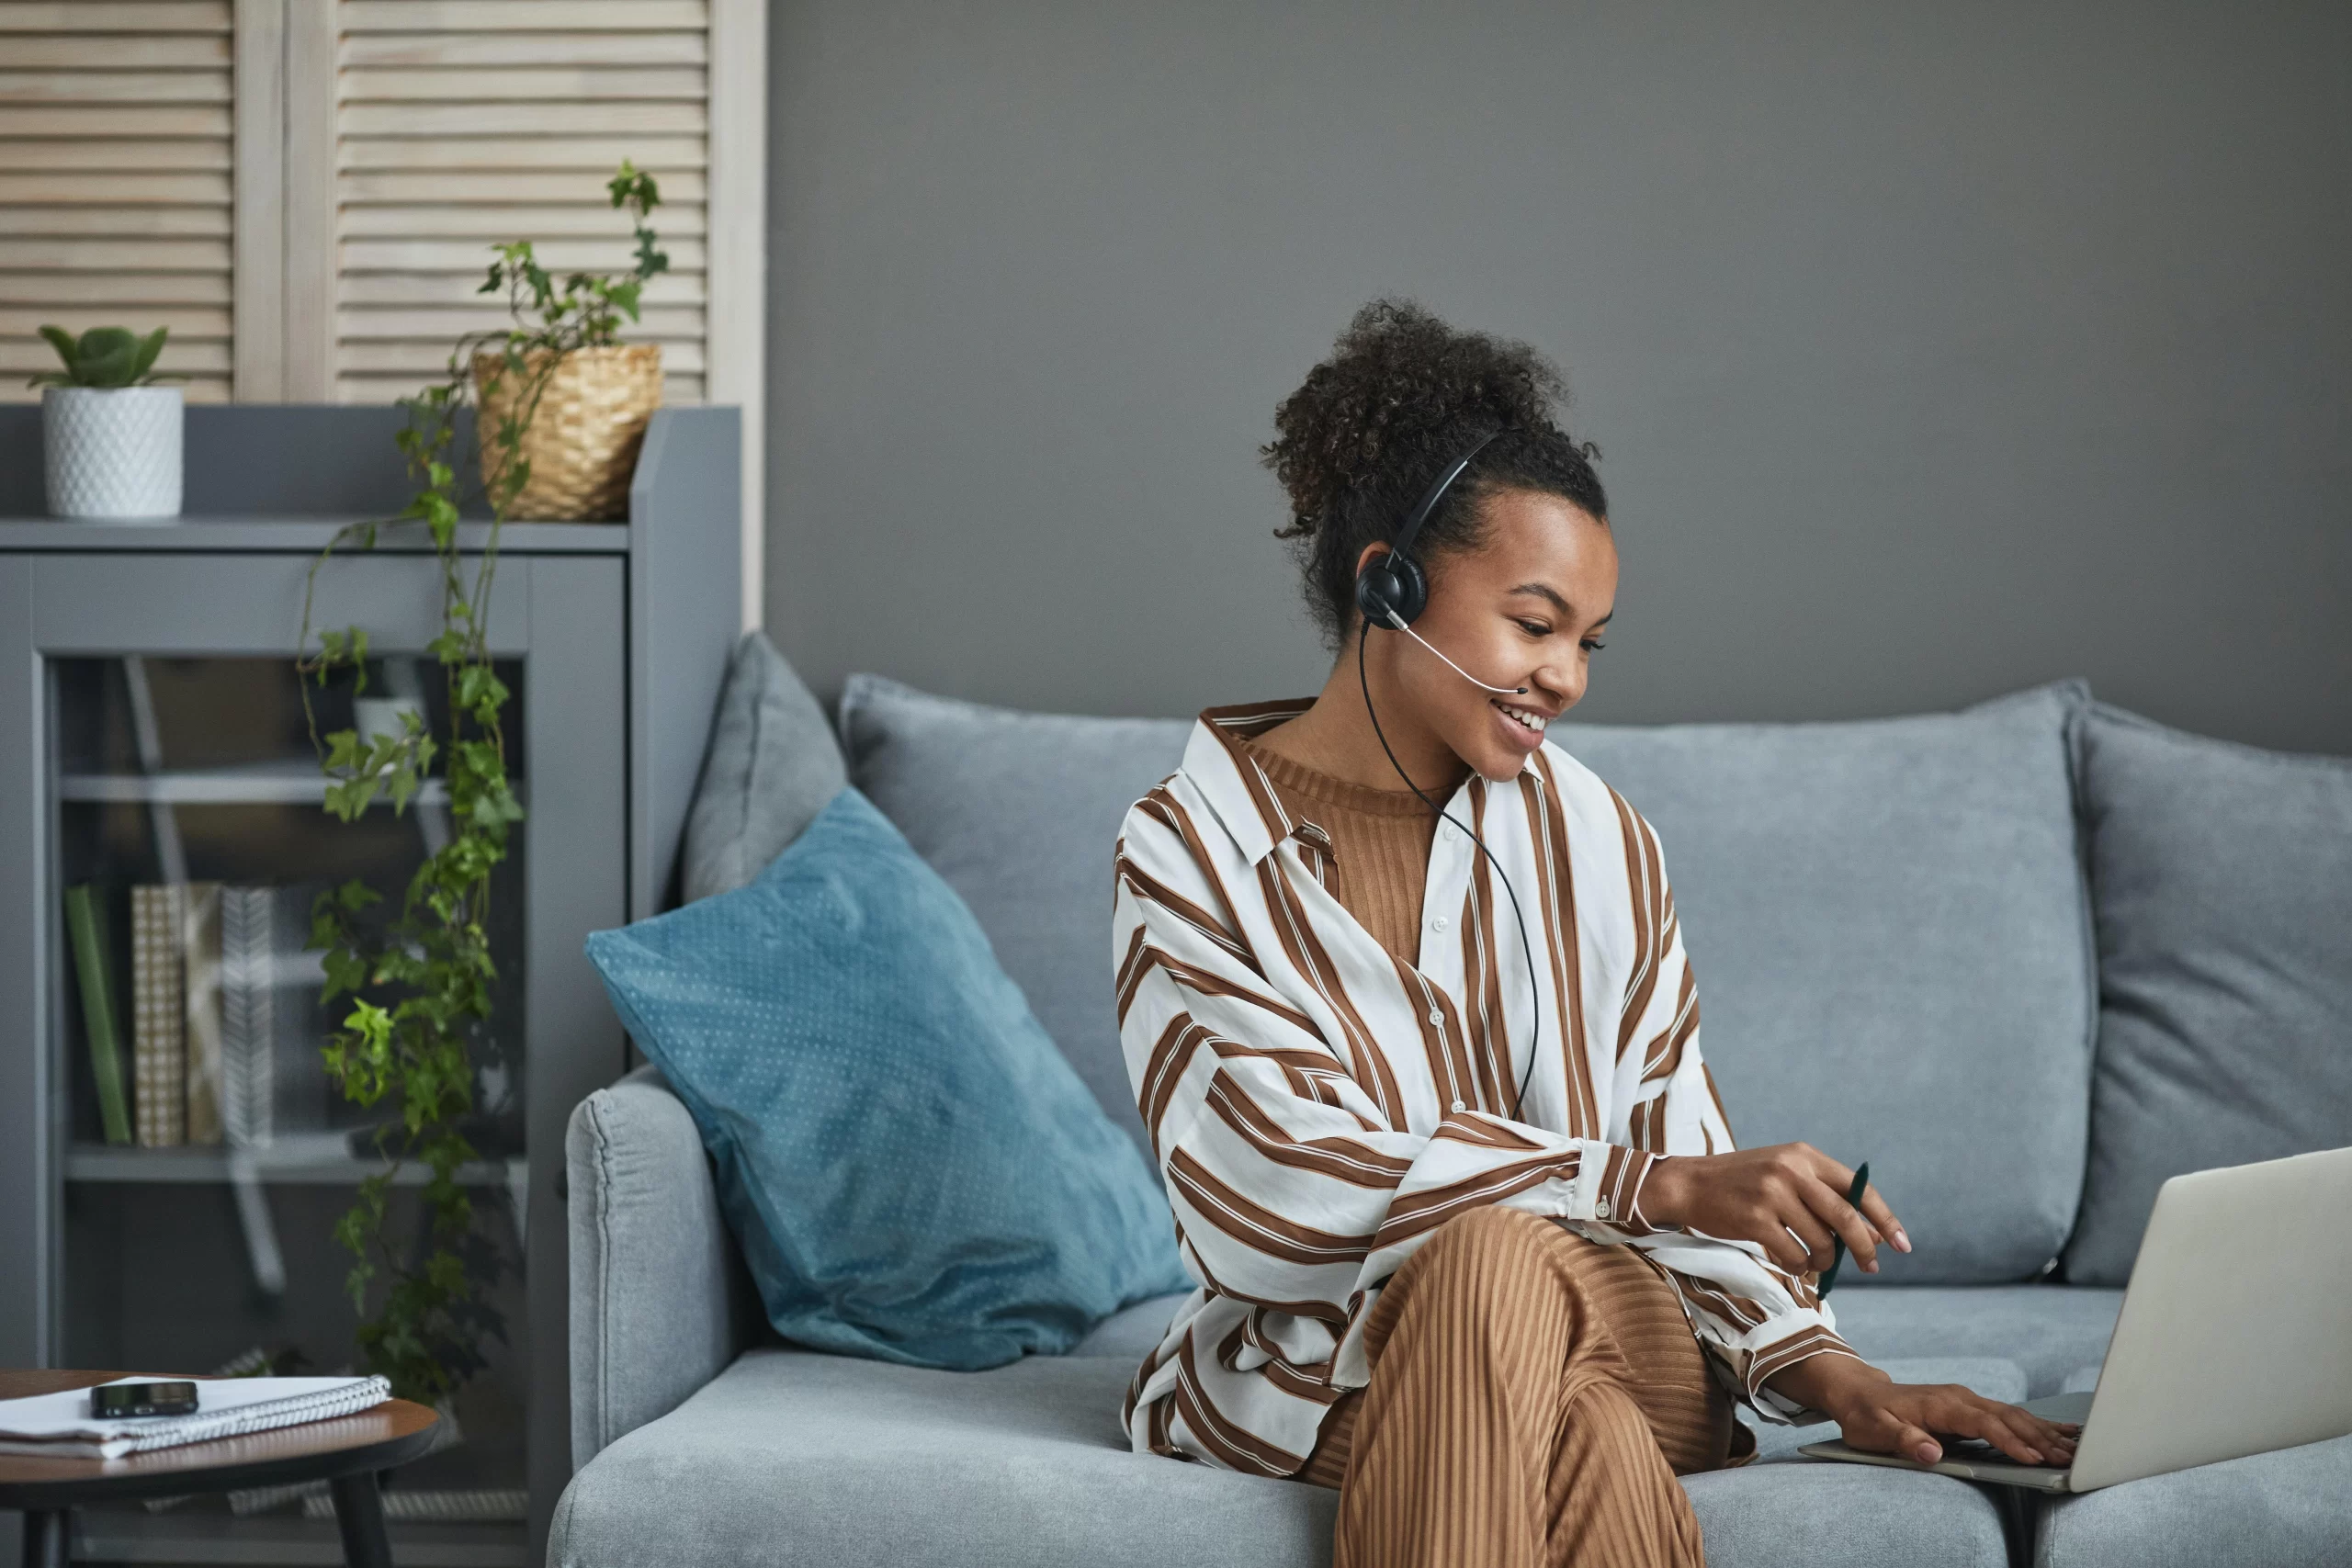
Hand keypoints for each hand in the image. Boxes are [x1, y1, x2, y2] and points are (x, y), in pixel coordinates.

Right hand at [1636, 1142, 1908, 1276]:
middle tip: (1872, 1267)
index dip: (1884, 1218)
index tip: (1901, 1243)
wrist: (1689, 1184)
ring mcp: (1772, 1193)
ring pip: (1820, 1242)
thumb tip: (1870, 1234)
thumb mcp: (1784, 1175)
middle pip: (1846, 1218)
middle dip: (1864, 1248)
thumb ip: (1823, 1197)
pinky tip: (1791, 1263)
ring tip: (1814, 1264)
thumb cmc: (1741, 1184)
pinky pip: (1793, 1255)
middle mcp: (1791, 1170)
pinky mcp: (1755, 1219)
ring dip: (1824, 1262)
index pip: (1858, 1188)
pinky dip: (1798, 1266)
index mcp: (1804, 1155)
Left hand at [1774, 1356, 2080, 1468]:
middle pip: (2006, 1417)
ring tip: (2075, 1447)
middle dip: (2039, 1438)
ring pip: (2013, 1415)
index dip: (2008, 1441)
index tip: (2033, 1458)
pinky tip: (2059, 1432)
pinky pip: (2008, 1416)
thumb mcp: (1874, 1430)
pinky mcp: (1970, 1407)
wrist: (1858, 1392)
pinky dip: (2036, 1425)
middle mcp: (1959, 1398)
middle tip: (2070, 1458)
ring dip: (2044, 1432)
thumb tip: (1931, 1453)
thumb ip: (1904, 1441)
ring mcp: (1966, 1400)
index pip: (1982, 1423)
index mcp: (1940, 1404)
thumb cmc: (1866, 1414)